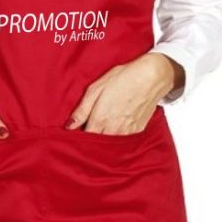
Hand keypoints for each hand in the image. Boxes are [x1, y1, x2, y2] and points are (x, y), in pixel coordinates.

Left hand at [65, 53, 182, 133]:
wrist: (151, 77)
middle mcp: (113, 129)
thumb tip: (70, 126)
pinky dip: (118, 136)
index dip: (80, 137)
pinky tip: (117, 124)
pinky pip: (123, 140)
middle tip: (90, 128)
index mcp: (100, 119)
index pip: (85, 139)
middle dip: (92, 139)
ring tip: (105, 125)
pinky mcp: (137, 131)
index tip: (78, 132)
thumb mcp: (96, 89)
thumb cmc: (123, 78)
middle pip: (97, 143)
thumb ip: (82, 110)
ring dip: (105, 138)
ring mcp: (127, 132)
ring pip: (111, 144)